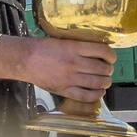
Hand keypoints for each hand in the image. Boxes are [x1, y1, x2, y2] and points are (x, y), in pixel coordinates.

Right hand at [0, 35, 115, 102]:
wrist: (24, 59)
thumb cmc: (42, 48)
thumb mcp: (63, 40)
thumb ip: (79, 45)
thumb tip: (97, 49)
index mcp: (74, 48)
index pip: (102, 51)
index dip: (111, 55)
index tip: (111, 57)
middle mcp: (74, 63)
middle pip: (102, 68)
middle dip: (109, 70)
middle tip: (108, 69)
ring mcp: (69, 78)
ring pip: (97, 83)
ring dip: (106, 82)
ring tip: (105, 80)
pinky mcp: (64, 90)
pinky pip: (85, 96)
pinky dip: (96, 95)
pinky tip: (99, 92)